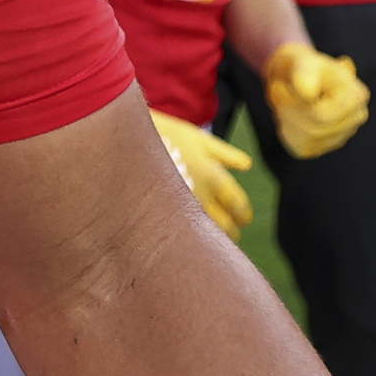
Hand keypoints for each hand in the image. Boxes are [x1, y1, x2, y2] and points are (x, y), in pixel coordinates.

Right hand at [150, 111, 255, 237]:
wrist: (129, 137)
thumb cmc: (166, 134)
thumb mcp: (199, 139)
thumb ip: (225, 154)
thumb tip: (246, 166)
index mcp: (213, 177)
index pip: (236, 204)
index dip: (242, 214)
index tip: (243, 220)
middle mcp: (200, 195)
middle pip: (224, 224)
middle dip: (231, 230)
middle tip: (234, 234)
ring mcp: (181, 205)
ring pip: (205, 231)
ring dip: (213, 238)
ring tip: (212, 242)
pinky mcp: (162, 210)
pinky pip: (181, 229)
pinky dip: (190, 234)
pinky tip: (188, 237)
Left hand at [261, 44, 368, 158]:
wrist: (296, 77)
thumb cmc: (303, 67)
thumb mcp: (303, 61)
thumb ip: (305, 73)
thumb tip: (306, 93)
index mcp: (357, 95)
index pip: (320, 115)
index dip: (293, 102)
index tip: (279, 85)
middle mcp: (356, 118)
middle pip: (313, 128)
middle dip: (287, 109)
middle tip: (277, 91)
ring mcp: (343, 135)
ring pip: (306, 139)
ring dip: (285, 118)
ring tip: (283, 101)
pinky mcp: (324, 147)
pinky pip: (300, 148)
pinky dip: (287, 131)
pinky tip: (290, 116)